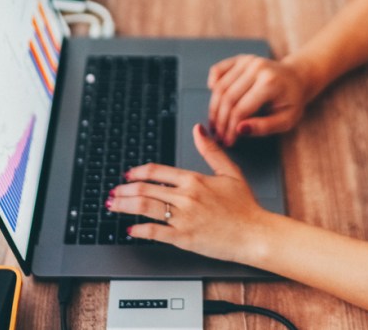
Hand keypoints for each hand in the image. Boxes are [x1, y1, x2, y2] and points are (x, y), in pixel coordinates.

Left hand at [107, 124, 269, 261]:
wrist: (254, 234)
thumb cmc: (245, 206)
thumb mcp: (230, 172)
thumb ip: (211, 151)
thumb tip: (199, 130)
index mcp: (193, 179)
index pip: (156, 171)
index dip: (137, 173)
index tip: (127, 176)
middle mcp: (185, 196)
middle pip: (144, 189)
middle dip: (123, 190)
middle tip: (112, 192)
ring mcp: (183, 218)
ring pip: (143, 207)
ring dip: (123, 206)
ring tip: (112, 206)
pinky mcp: (183, 238)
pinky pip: (153, 232)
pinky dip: (138, 230)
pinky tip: (130, 229)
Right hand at [207, 55, 309, 145]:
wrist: (297, 78)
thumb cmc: (292, 101)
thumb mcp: (287, 120)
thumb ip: (265, 127)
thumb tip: (239, 129)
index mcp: (269, 83)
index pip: (241, 109)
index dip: (230, 129)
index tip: (228, 142)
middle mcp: (256, 68)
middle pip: (227, 98)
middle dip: (220, 120)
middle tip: (218, 136)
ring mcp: (248, 61)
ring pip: (220, 86)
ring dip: (214, 108)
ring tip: (215, 124)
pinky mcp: (241, 59)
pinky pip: (218, 70)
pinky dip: (213, 84)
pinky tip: (214, 99)